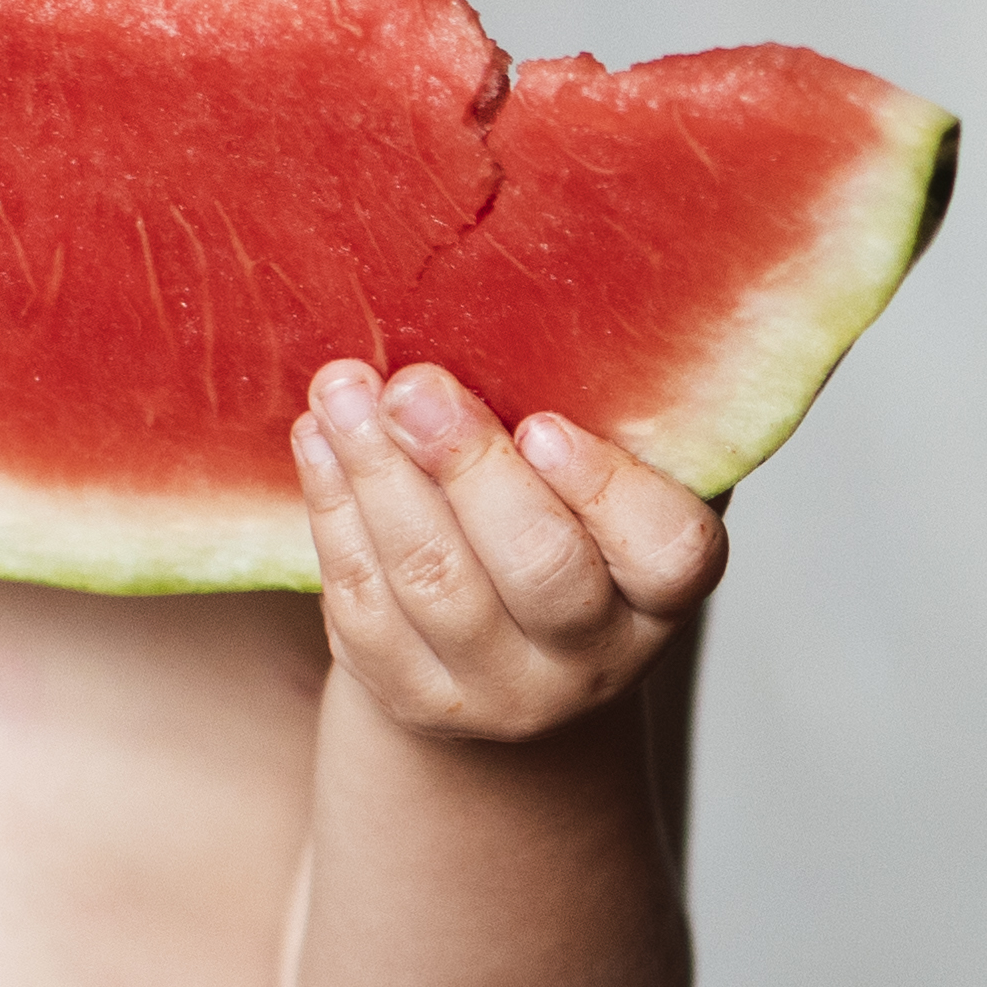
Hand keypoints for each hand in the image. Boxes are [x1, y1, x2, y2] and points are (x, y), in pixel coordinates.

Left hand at [300, 360, 719, 738]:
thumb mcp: (614, 481)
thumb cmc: (568, 528)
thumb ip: (611, 417)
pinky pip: (363, 603)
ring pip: (435, 582)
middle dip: (467, 469)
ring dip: (379, 476)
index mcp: (662, 594)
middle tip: (413, 387)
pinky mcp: (410, 694)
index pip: (668, 553)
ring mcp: (498, 690)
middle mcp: (592, 658)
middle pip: (539, 570)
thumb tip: (555, 292)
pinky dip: (333, 513)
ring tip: (344, 391)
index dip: (606, 488)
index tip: (542, 422)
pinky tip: (318, 442)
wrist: (505, 660)